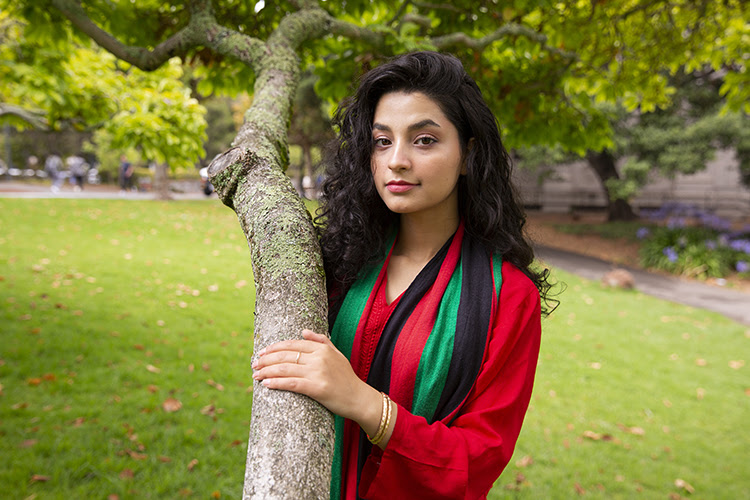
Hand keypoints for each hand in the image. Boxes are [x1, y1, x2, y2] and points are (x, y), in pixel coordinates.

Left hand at [252, 330, 380, 425]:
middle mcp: (319, 358)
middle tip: (254, 365)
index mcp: (322, 348)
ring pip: (285, 369)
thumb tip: (303, 331)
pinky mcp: (317, 388)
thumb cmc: (346, 378)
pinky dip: (276, 383)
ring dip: (266, 372)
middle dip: (266, 360)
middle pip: (285, 356)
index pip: (292, 344)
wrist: (359, 398)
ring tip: (255, 376)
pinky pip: (291, 384)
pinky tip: (266, 384)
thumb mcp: (336, 354)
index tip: (261, 352)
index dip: (274, 348)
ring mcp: (318, 372)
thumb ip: (321, 341)